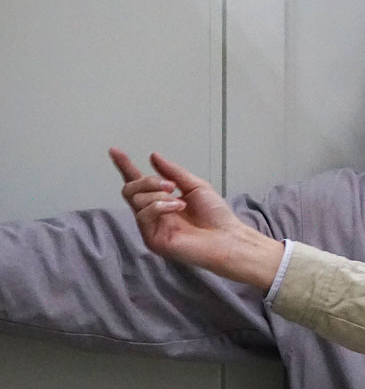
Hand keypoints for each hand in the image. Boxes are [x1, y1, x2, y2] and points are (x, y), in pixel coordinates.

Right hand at [109, 149, 283, 288]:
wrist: (226, 236)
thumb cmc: (215, 215)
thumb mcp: (195, 186)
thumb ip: (173, 172)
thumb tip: (153, 156)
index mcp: (162, 200)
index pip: (137, 182)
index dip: (125, 166)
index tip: (115, 150)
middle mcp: (152, 213)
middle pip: (130, 188)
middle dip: (148, 181)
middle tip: (171, 185)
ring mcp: (150, 226)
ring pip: (135, 199)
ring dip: (158, 194)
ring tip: (179, 200)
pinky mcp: (151, 238)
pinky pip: (143, 214)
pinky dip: (160, 206)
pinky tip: (178, 208)